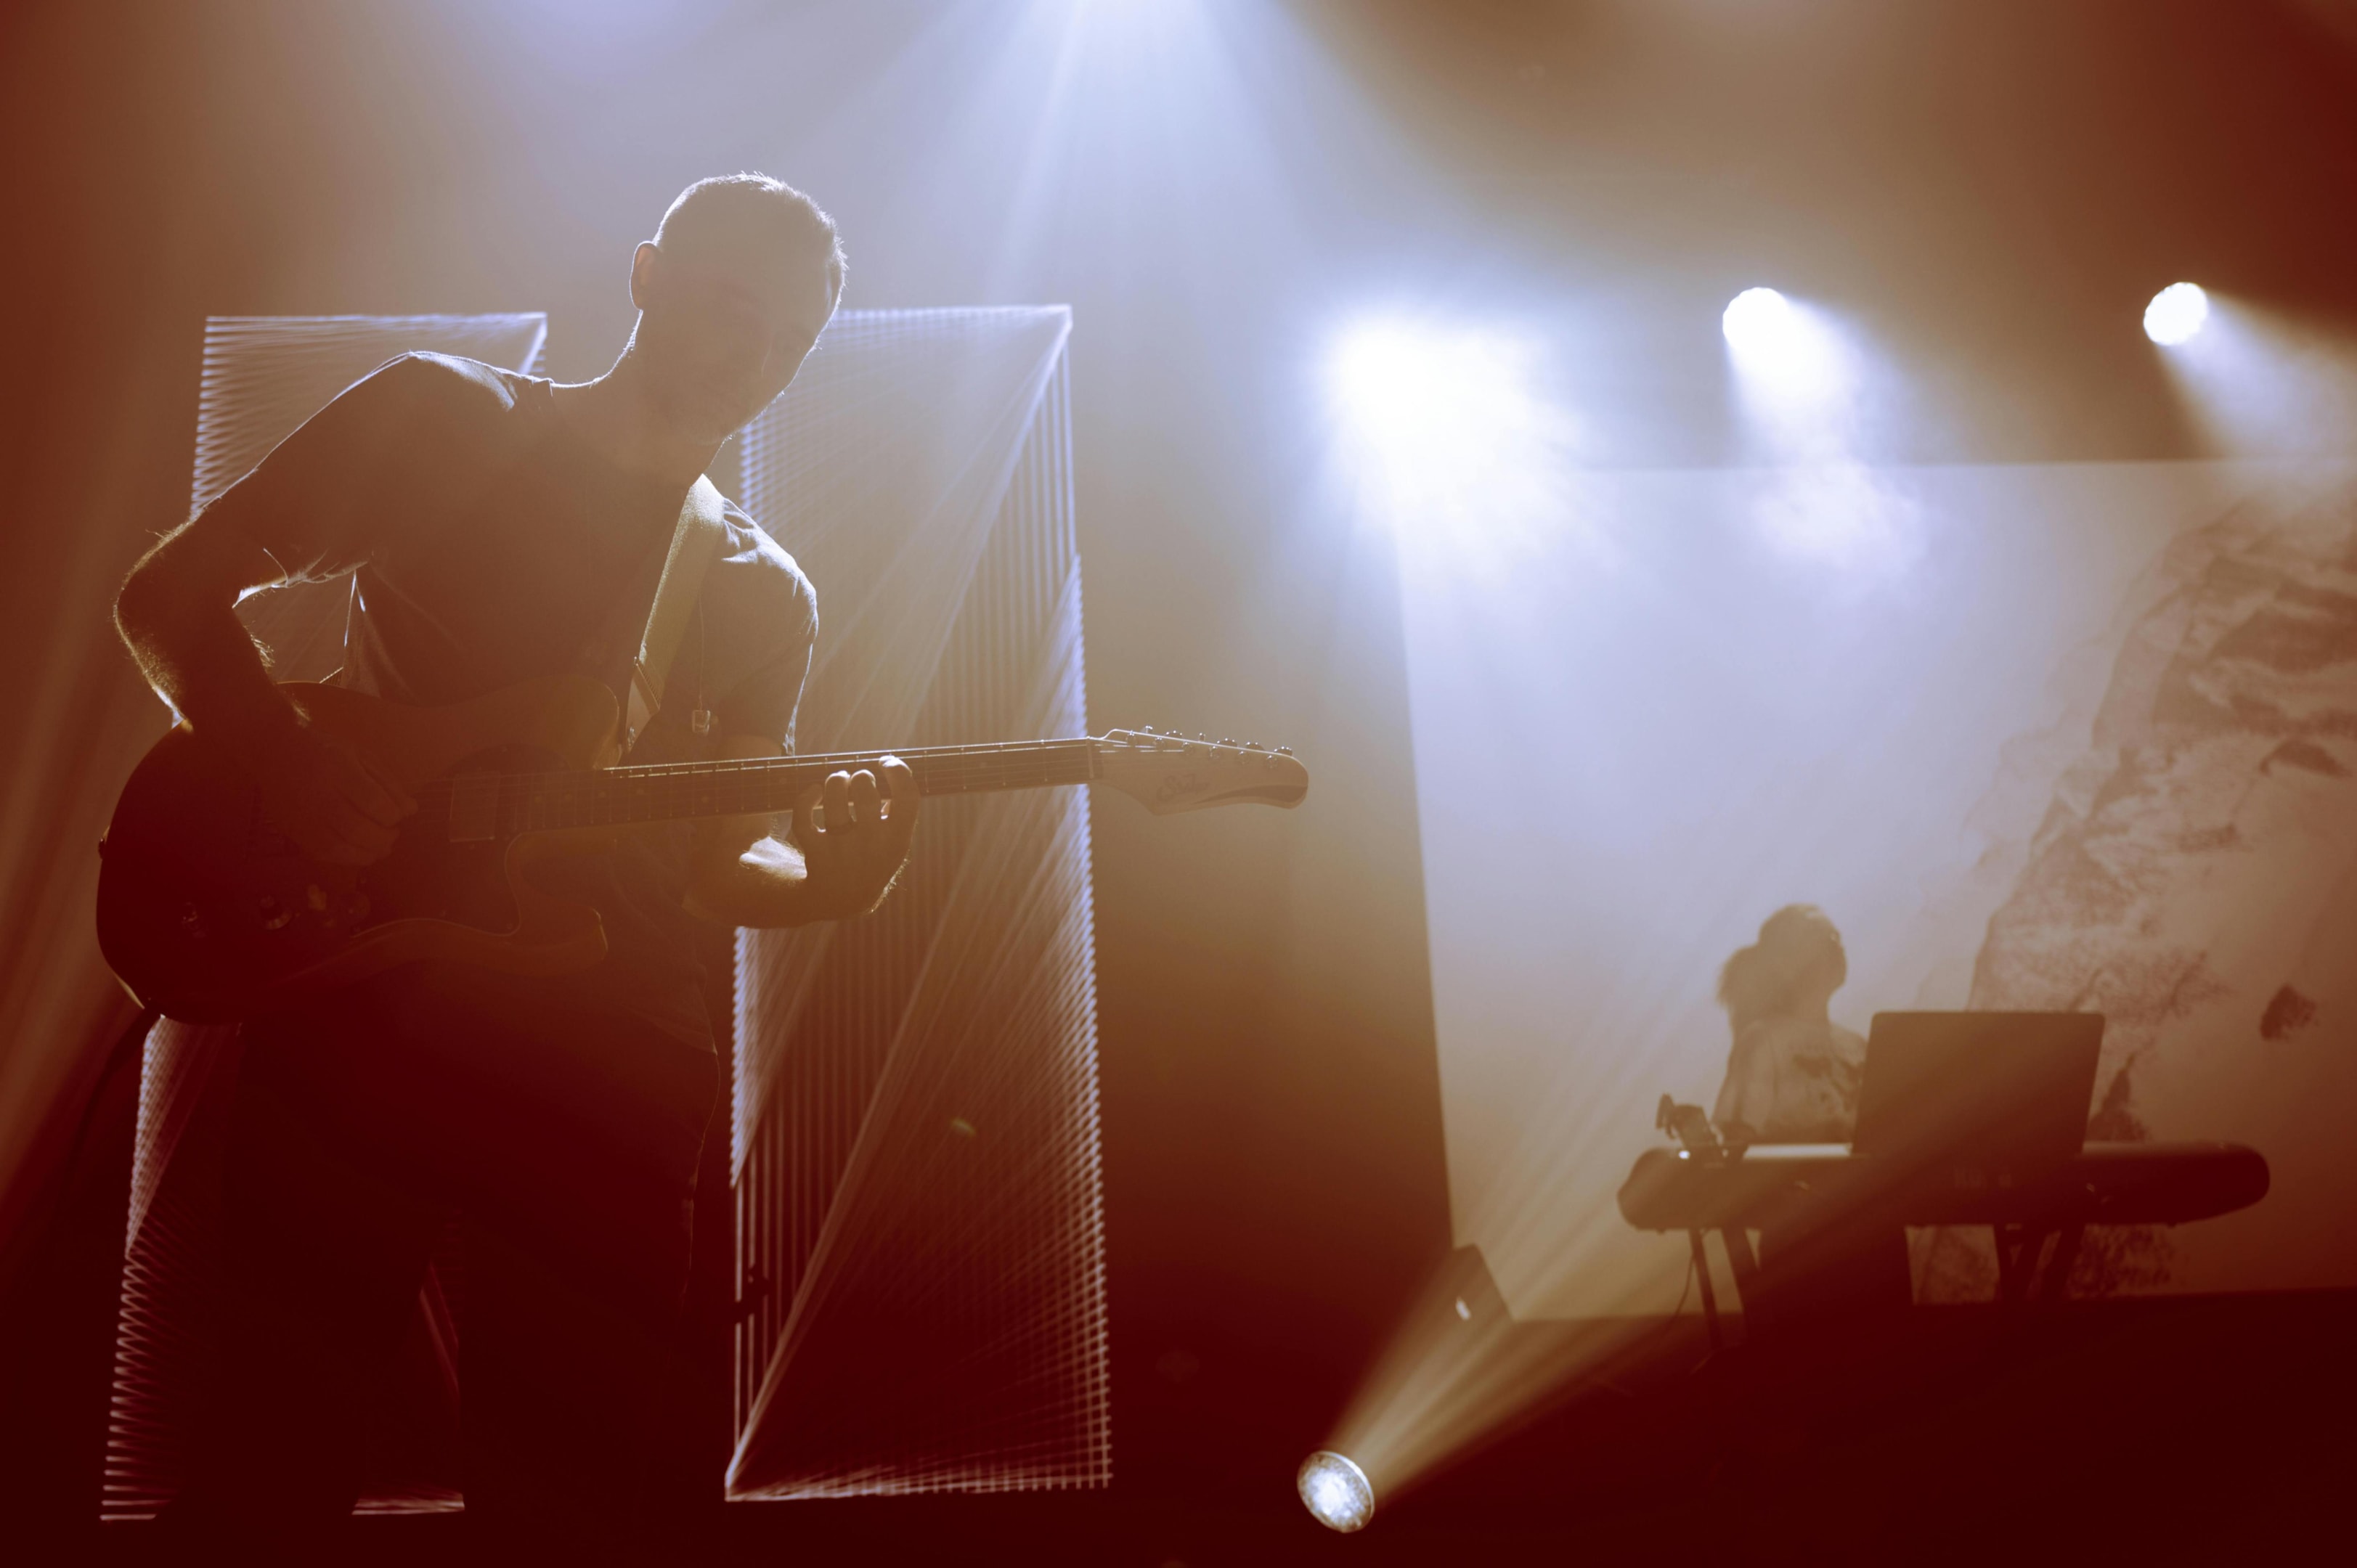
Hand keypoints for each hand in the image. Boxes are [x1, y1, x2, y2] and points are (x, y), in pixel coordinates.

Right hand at [248, 716, 415, 866]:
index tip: (397, 816)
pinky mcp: (292, 829)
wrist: (273, 749)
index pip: (372, 802)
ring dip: (368, 853)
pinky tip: (359, 851)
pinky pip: (322, 853)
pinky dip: (347, 858)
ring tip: (381, 847)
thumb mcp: (359, 754)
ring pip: (339, 847)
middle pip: (356, 829)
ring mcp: (302, 815)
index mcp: (338, 769)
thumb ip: (387, 782)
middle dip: (383, 838)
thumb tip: (410, 810)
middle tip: (393, 834)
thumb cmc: (324, 748)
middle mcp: (318, 795)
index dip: (391, 816)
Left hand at [789, 757, 918, 918]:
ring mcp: (842, 848)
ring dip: (836, 780)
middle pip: (865, 792)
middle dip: (861, 776)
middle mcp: (871, 844)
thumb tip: (898, 772)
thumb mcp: (896, 842)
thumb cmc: (875, 859)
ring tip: (840, 780)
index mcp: (898, 839)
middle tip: (860, 780)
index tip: (886, 763)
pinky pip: (803, 818)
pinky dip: (805, 798)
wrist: (845, 898)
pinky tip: (814, 791)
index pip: (907, 796)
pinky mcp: (815, 850)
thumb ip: (900, 812)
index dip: (898, 771)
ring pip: (834, 799)